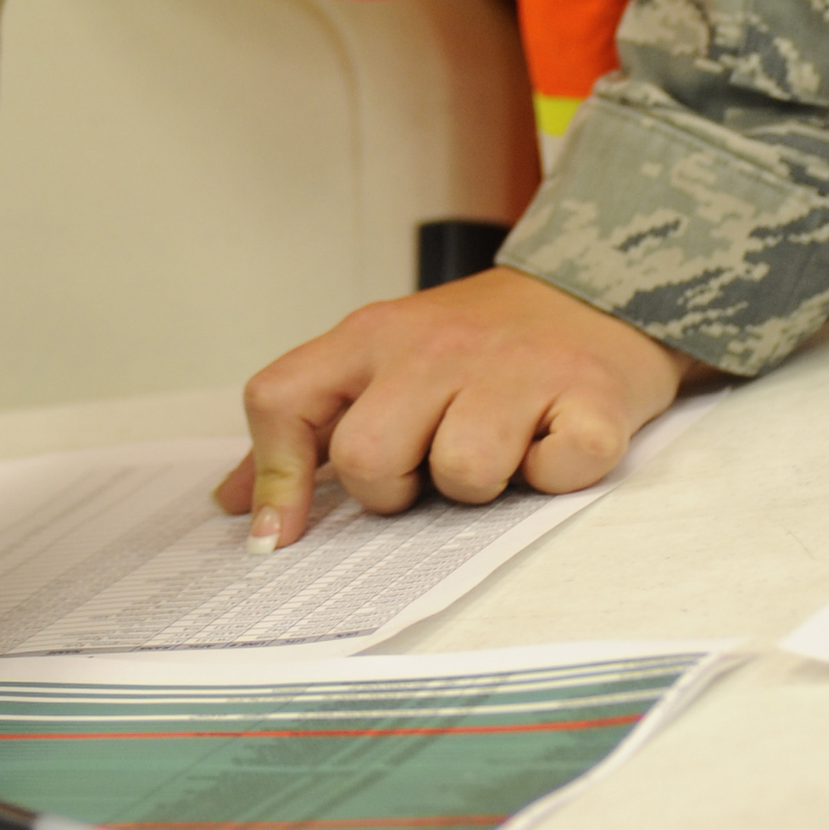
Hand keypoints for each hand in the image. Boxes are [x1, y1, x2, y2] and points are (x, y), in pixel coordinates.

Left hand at [212, 266, 699, 547]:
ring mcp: (515, 368)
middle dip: (396, 489)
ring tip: (500, 450)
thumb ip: (304, 428)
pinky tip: (553, 444)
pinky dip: (556, 477)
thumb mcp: (380, 363)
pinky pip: (554, 474)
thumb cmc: (476, 347)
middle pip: (369, 457)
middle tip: (429, 468)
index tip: (283, 536)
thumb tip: (236, 506)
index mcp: (372, 337)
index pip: (282, 399)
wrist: (593, 293)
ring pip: (463, 472)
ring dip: (482, 485)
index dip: (276, 477)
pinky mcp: (590, 396)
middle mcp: (436, 345)